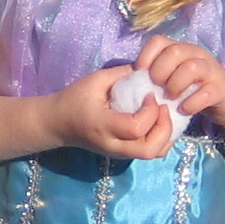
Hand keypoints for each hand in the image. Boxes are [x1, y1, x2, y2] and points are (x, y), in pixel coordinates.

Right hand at [48, 64, 174, 158]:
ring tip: (163, 115)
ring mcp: (119, 153)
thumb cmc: (74, 99)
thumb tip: (150, 69)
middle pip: (150, 150)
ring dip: (166, 135)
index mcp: (104, 126)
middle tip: (163, 108)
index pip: (136, 128)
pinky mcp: (124, 154)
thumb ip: (124, 74)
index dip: (150, 111)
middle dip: (165, 128)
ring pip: (153, 154)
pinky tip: (160, 122)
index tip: (150, 94)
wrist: (58, 123)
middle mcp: (113, 145)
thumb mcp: (96, 80)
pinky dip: (162, 139)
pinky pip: (150, 152)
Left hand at [135, 35, 224, 129]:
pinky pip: (207, 92)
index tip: (141, 76)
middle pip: (174, 51)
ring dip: (176, 85)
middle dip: (160, 72)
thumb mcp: (172, 78)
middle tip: (158, 89)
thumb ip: (155, 76)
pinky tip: (184, 109)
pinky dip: (192, 103)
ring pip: (191, 67)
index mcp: (180, 49)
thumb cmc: (193, 89)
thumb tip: (129, 81)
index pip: (157, 41)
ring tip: (171, 98)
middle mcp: (196, 55)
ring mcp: (211, 70)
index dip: (145, 57)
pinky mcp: (222, 88)